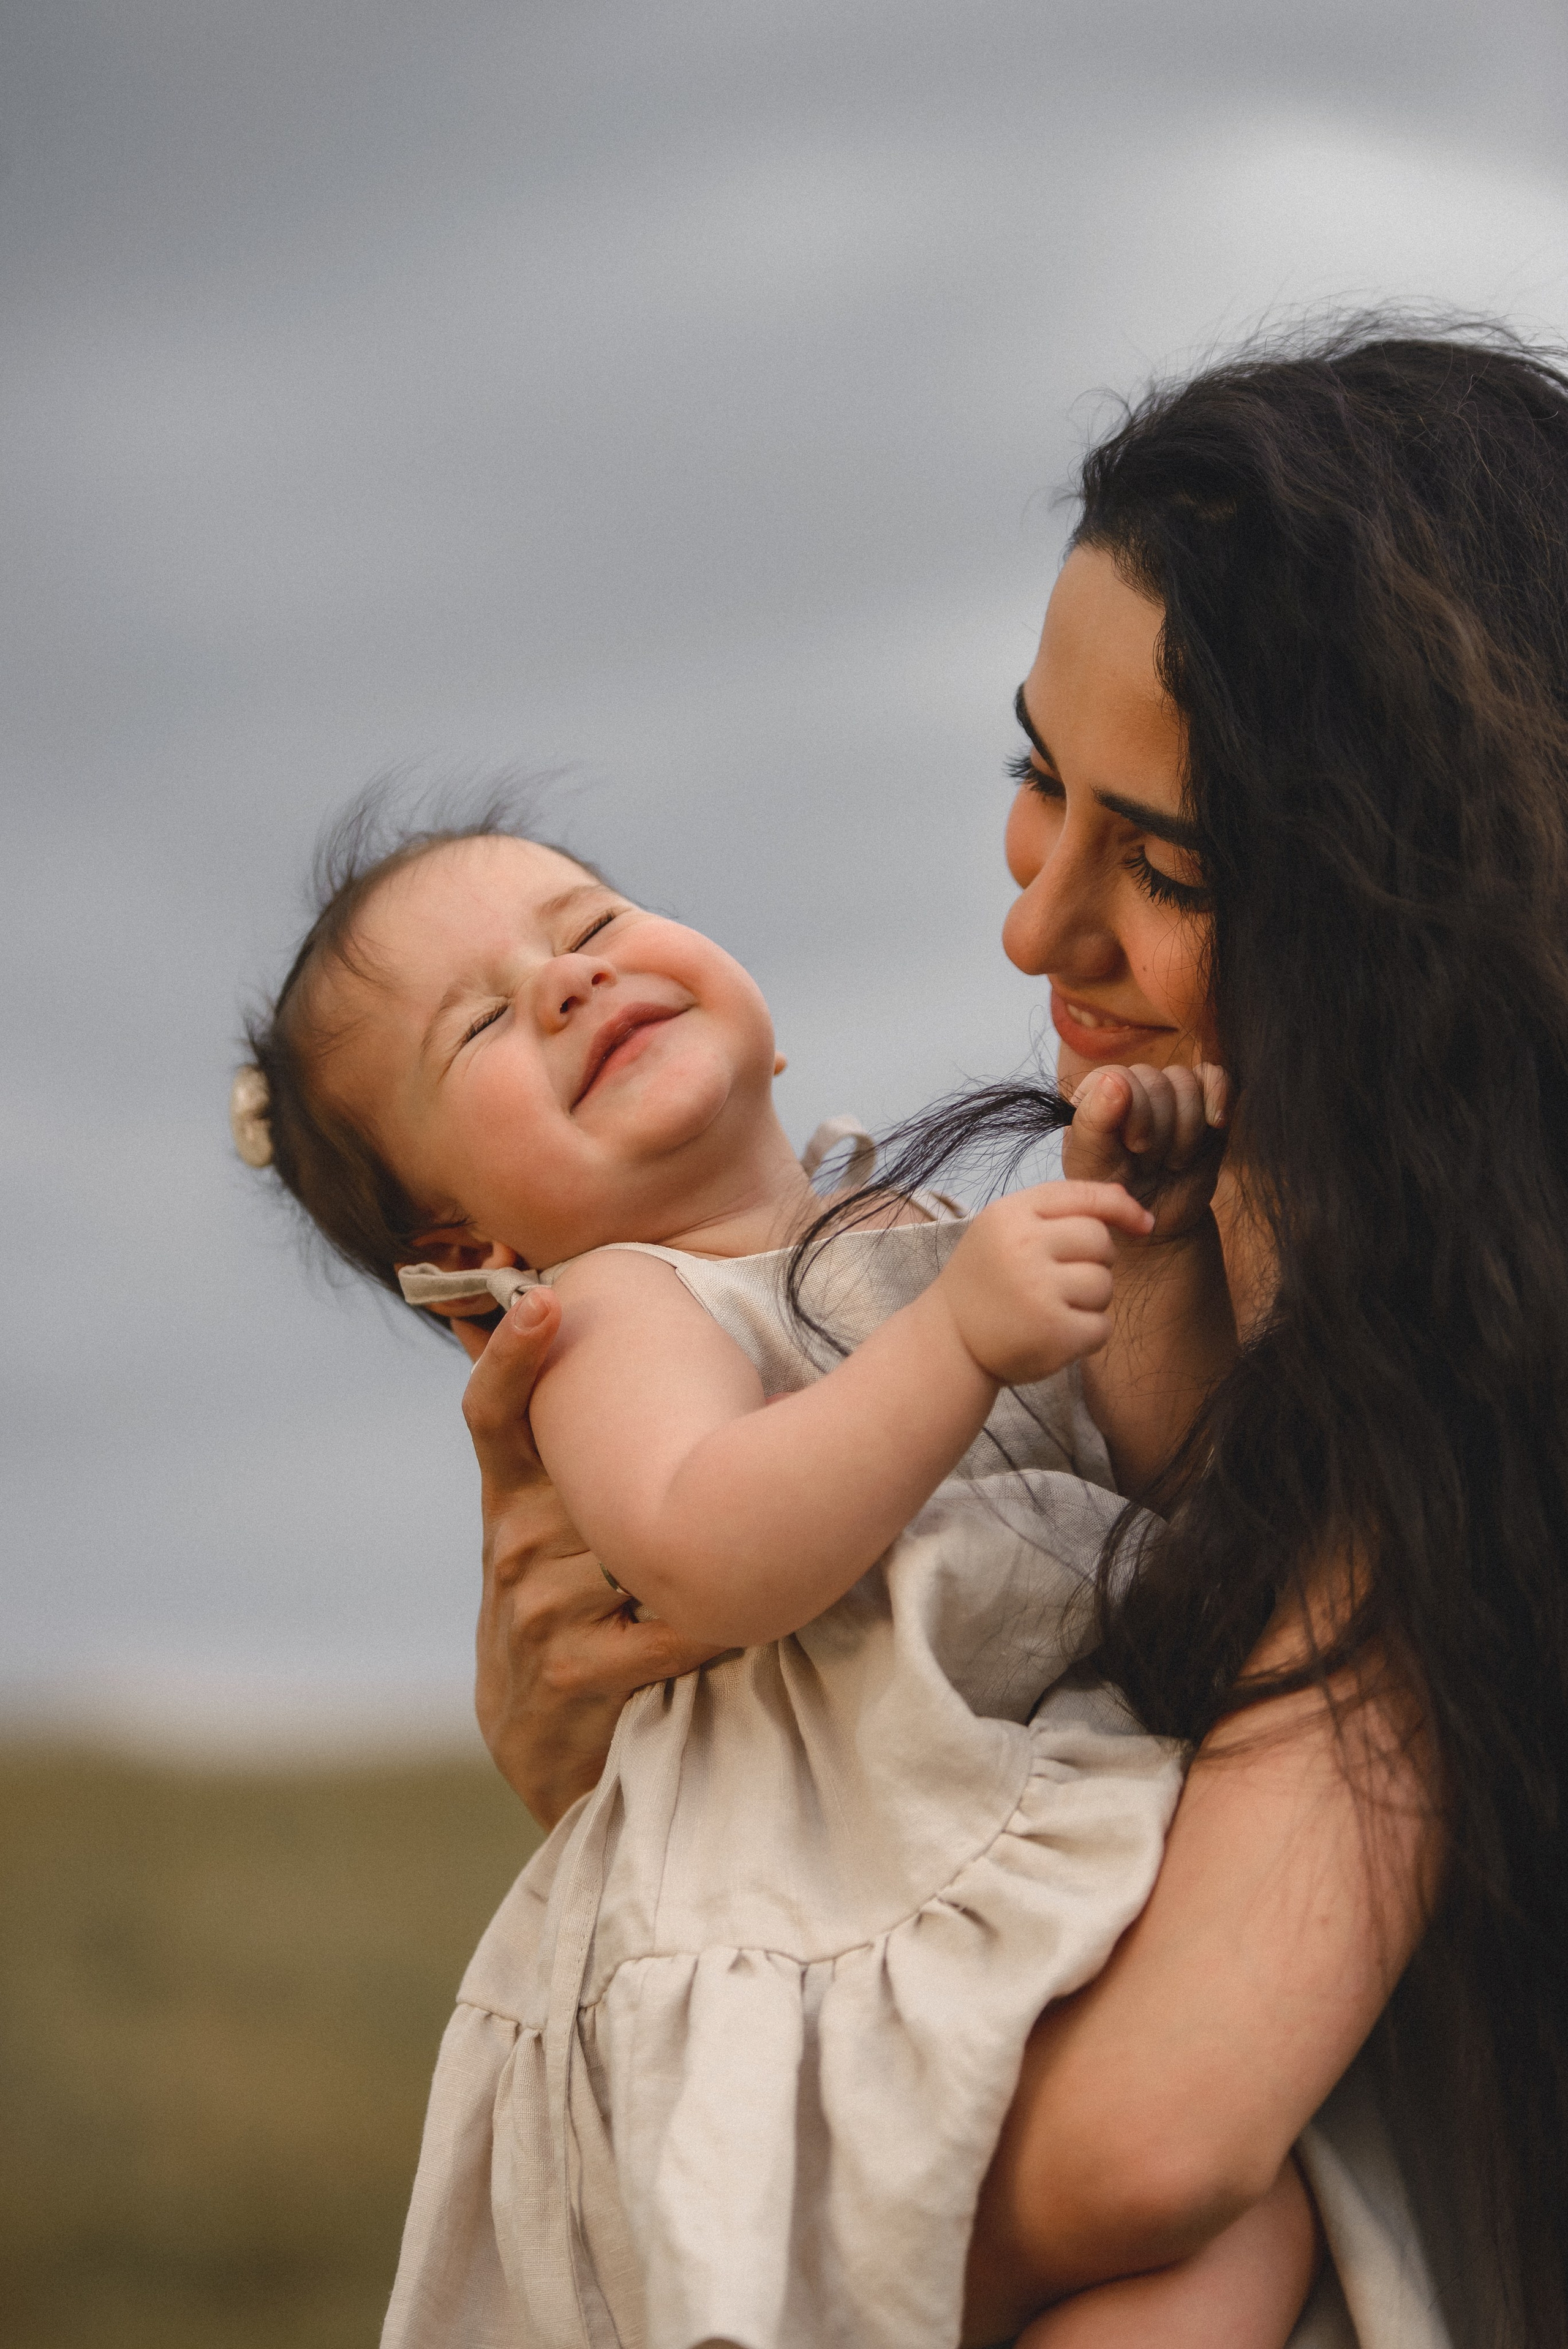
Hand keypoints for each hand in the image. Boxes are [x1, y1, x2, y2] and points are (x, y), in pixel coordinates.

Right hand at [456, 1290, 721, 1828]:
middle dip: (661, 1485)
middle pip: (602, 1484)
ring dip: (691, 1558)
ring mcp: (535, 1608)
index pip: (494, 1411)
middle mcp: (513, 1543)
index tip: (541, 1297)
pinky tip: (723, 1623)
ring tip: (717, 1563)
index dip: (510, 1353)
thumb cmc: (571, 1598)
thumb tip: (552, 1305)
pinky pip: (662, 1624)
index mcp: (513, 1493)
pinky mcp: (570, 1669)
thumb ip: (556, 1432)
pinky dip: (703, 1623)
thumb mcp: (551, 1513)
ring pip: (639, 1551)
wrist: (542, 1730)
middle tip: (711, 1474)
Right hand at [936, 1181, 1153, 1385]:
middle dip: (1095, 1260)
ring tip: (1053, 1307)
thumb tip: (1139, 1214)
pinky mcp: (1053, 1334)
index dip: (1122, 1207)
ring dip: (1091, 1300)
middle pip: (1100, 1241)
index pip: (1085, 1196)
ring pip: (1104, 1285)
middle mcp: (1023, 1248)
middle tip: (1061, 1278)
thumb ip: (1062, 1210)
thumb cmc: (989, 1279)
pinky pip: (1102, 1326)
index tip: (1144, 1223)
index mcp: (1010, 1215)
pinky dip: (1088, 1333)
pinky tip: (1057, 1334)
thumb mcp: (1008, 1228)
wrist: (950, 1340)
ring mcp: (1038, 1292)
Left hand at [1062, 1062, 1229, 1242]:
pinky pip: (1214, 1076)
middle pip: (1156, 1080)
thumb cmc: (1116, 1191)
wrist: (1158, 1218)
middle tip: (1151, 1162)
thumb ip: (1093, 1121)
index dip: (1136, 1112)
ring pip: (1185, 1081)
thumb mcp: (1092, 1165)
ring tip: (1173, 1160)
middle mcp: (1133, 1087)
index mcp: (1097, 1094)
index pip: (1122, 1076)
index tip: (1135, 1147)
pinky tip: (1215, 1123)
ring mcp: (1169, 1094)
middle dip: (1159, 1129)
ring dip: (1185, 1127)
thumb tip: (1114, 1079)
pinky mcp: (1204, 1104)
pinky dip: (1219, 1094)